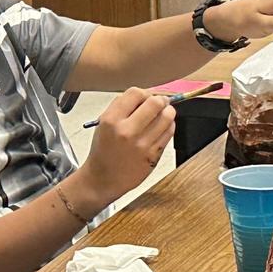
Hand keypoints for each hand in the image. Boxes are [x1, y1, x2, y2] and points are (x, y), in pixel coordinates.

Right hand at [79, 86, 176, 205]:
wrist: (103, 178)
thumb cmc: (103, 151)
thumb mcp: (103, 124)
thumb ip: (121, 107)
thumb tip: (144, 95)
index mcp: (111, 120)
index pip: (135, 93)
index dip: (144, 93)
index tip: (145, 97)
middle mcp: (127, 131)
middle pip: (155, 102)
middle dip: (160, 100)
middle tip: (159, 103)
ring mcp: (142, 144)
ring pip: (167, 116)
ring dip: (168, 112)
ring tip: (163, 114)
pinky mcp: (153, 154)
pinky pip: (169, 132)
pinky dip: (169, 126)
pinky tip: (163, 126)